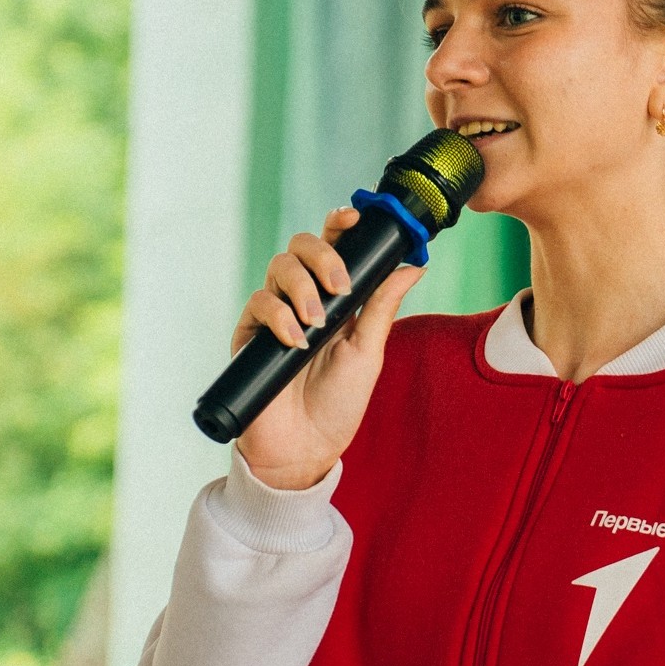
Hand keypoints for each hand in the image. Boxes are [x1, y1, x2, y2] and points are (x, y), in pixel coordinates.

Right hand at [231, 206, 424, 490]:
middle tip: (339, 285)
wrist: (306, 448)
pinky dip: (278, 316)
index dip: (339, 223)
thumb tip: (414, 264)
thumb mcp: (369, 351)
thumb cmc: (339, 404)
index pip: (332, 246)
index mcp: (334, 297)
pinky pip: (258, 304)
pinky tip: (295, 340)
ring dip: (301, 287)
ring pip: (278, 268)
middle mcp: (301, 298)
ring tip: (317, 322)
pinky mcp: (250, 335)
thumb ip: (383, 305)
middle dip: (321, 255)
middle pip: (300, 246)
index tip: (354, 217)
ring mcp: (273, 314)